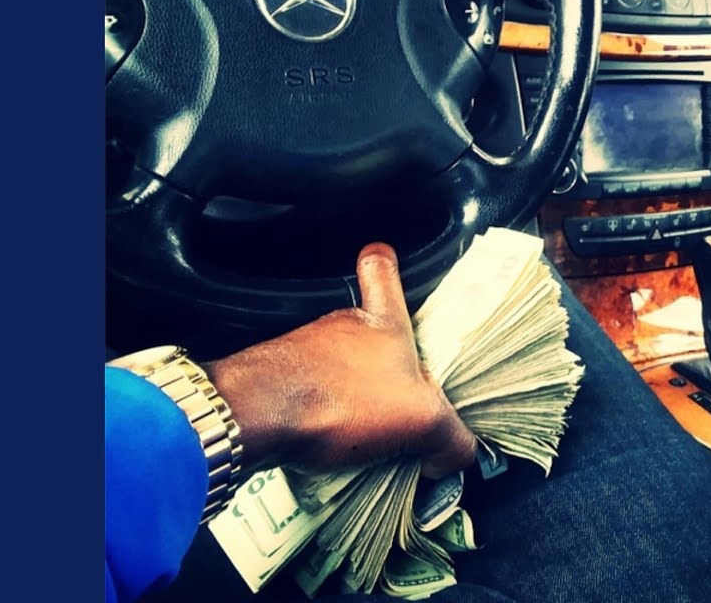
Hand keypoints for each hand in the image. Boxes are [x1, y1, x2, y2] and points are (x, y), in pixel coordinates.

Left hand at [208, 243, 475, 478]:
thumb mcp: (421, 422)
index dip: (385, 264)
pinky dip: (324, 421)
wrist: (255, 417)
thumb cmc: (336, 399)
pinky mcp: (277, 381)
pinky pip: (311, 397)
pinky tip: (332, 449)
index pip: (381, 274)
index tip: (383, 256)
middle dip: (385, 366)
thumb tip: (454, 454)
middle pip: (367, 333)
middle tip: (402, 402)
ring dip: (354, 398)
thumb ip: (450, 438)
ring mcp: (304, 352)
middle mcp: (341, 330)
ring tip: (368, 441)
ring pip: (338, 368)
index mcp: (383, 325)